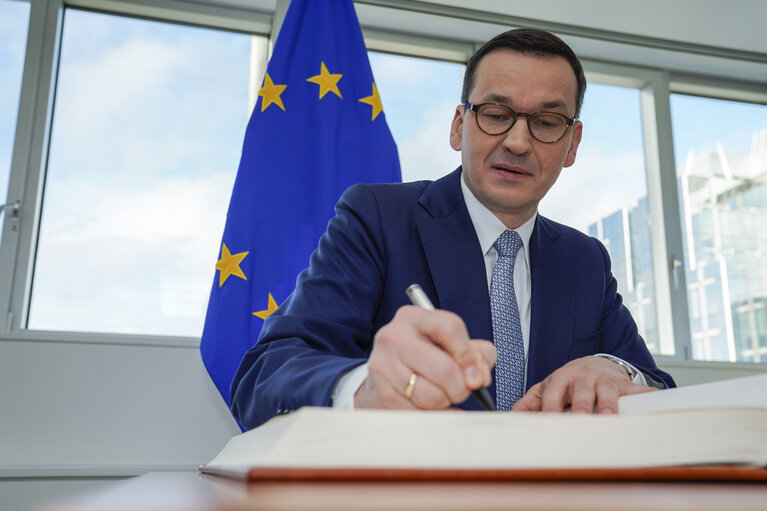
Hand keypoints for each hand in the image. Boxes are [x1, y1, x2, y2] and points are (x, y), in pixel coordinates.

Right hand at [355, 305, 496, 409]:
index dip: (469, 354)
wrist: (386, 378)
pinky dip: (432, 417)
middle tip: (459, 390)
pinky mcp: (380, 395)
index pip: (450, 327)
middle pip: (444, 369)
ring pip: (432, 396)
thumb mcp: (451, 346)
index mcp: (414, 318)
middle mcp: (394, 337)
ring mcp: (383, 366)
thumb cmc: (425, 359)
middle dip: (460, 387)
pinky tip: (428, 408)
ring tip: (440, 396)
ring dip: (445, 403)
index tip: (476, 373)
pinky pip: (420, 415)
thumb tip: (479, 378)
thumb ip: (477, 355)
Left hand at [511, 356, 656, 413]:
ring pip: (608, 394)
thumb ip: (531, 400)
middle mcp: (584, 377)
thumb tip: (513, 415)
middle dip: (580, 408)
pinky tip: (656, 402)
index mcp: (562, 378)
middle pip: (582, 394)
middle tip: (579, 423)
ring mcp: (606, 380)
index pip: (553, 392)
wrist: (595, 363)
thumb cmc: (569, 381)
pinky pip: (638, 392)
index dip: (550, 407)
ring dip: (609, 407)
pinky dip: (647, 397)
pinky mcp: (625, 386)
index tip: (547, 422)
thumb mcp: (548, 386)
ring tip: (609, 420)